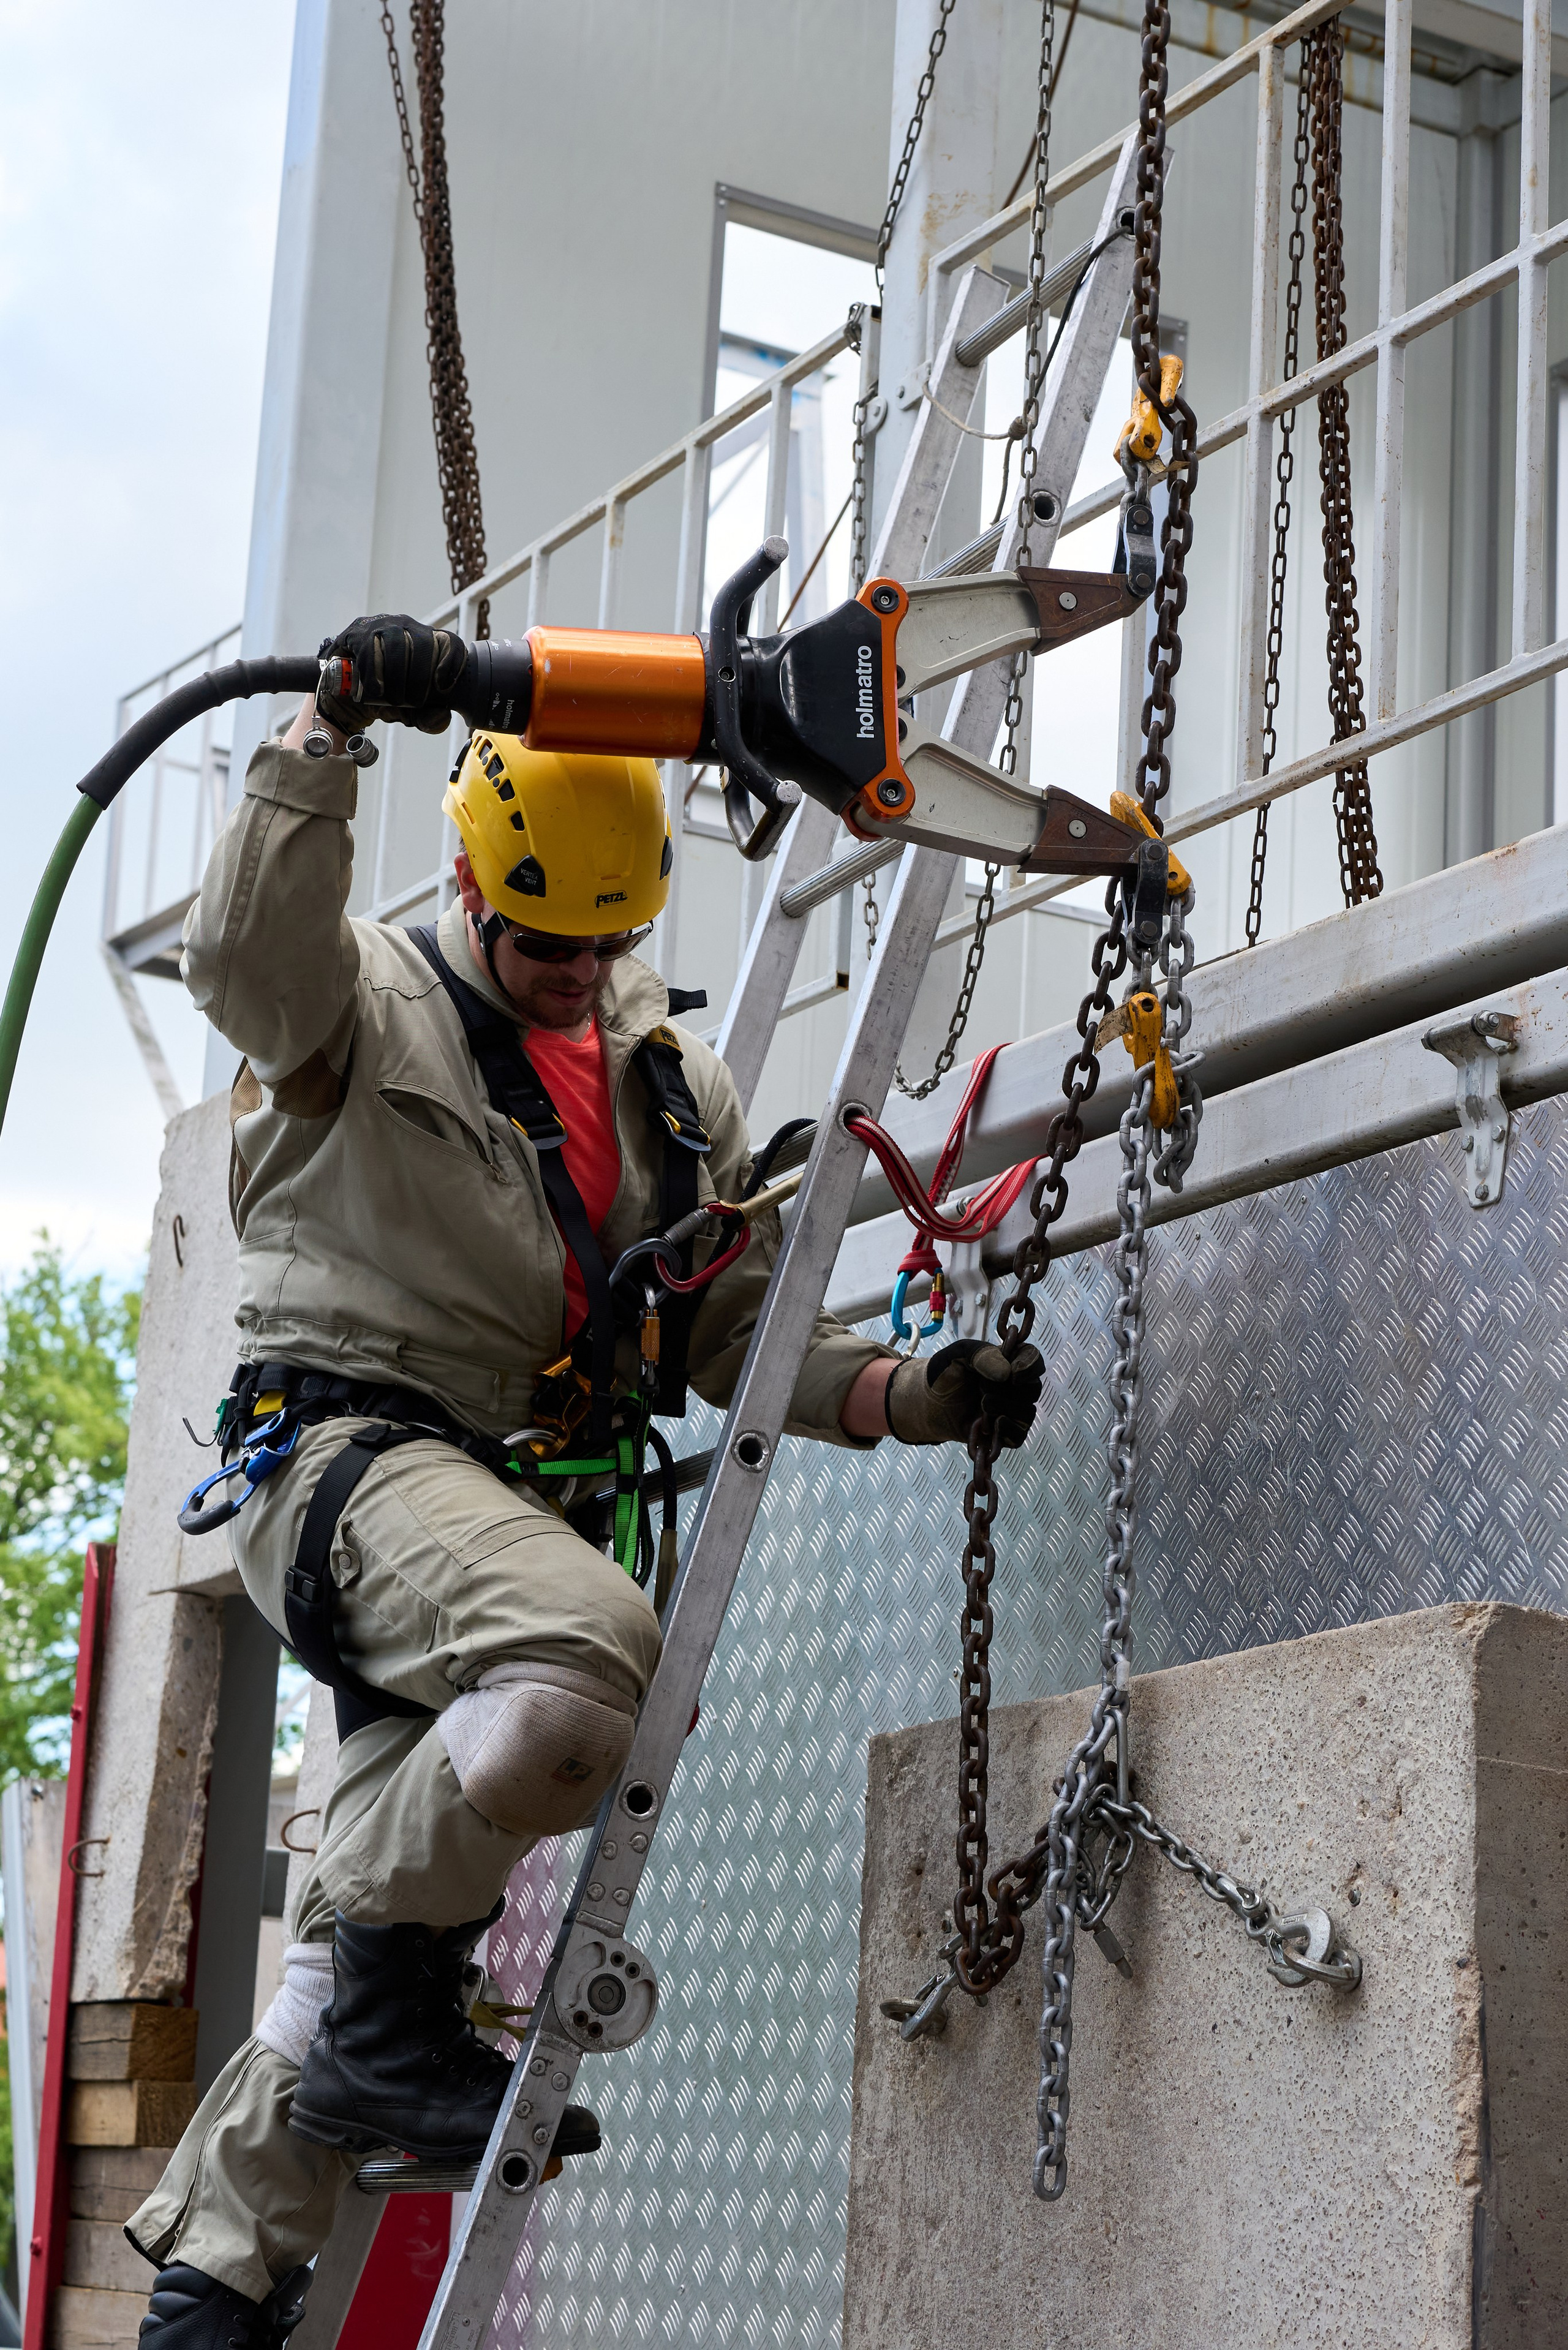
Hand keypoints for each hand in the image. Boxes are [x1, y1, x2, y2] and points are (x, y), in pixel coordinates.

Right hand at [317, 612, 469, 736]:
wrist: (348, 698)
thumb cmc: (384, 698)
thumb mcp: (409, 713)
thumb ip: (429, 719)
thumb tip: (442, 717)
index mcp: (427, 642)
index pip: (449, 641)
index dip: (452, 661)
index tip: (444, 688)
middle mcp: (407, 627)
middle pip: (423, 644)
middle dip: (420, 679)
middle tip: (413, 702)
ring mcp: (382, 626)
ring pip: (397, 644)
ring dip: (397, 677)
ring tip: (393, 699)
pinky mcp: (357, 632)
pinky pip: (369, 648)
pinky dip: (373, 672)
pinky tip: (375, 690)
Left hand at [885, 1338, 1043, 1448]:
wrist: (928, 1401)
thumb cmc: (946, 1373)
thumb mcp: (959, 1355)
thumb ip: (982, 1356)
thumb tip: (1007, 1373)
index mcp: (1009, 1361)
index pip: (1033, 1360)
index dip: (1029, 1367)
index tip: (1013, 1374)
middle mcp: (1015, 1387)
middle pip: (1033, 1389)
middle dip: (1008, 1390)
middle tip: (981, 1387)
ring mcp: (1011, 1411)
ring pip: (1027, 1413)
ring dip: (1004, 1408)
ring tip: (982, 1405)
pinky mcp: (1003, 1433)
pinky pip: (1018, 1437)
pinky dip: (1007, 1431)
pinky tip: (991, 1425)